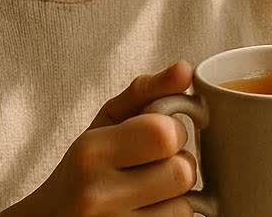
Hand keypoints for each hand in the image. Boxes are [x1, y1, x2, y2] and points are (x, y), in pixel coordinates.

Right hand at [2, 61, 199, 215]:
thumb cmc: (84, 168)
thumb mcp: (104, 123)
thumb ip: (145, 92)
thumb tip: (185, 69)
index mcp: (91, 150)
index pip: (165, 133)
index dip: (173, 132)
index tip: (159, 137)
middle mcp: (98, 193)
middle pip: (182, 171)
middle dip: (178, 164)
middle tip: (155, 166)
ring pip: (186, 206)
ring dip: (177, 197)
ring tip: (149, 193)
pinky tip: (148, 212)